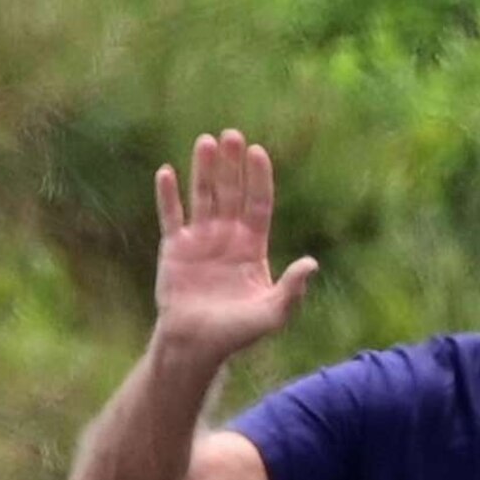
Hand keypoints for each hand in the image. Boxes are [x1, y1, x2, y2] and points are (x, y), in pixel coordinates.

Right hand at [153, 131, 318, 368]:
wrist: (198, 344)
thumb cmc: (238, 333)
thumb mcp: (272, 314)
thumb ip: (292, 289)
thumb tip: (312, 263)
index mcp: (253, 249)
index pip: (258, 206)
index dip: (259, 180)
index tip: (259, 153)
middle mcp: (227, 239)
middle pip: (231, 193)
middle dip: (233, 165)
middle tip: (233, 134)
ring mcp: (200, 240)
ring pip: (203, 196)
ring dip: (204, 170)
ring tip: (206, 142)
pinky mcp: (174, 247)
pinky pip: (170, 215)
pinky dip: (168, 195)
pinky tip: (167, 171)